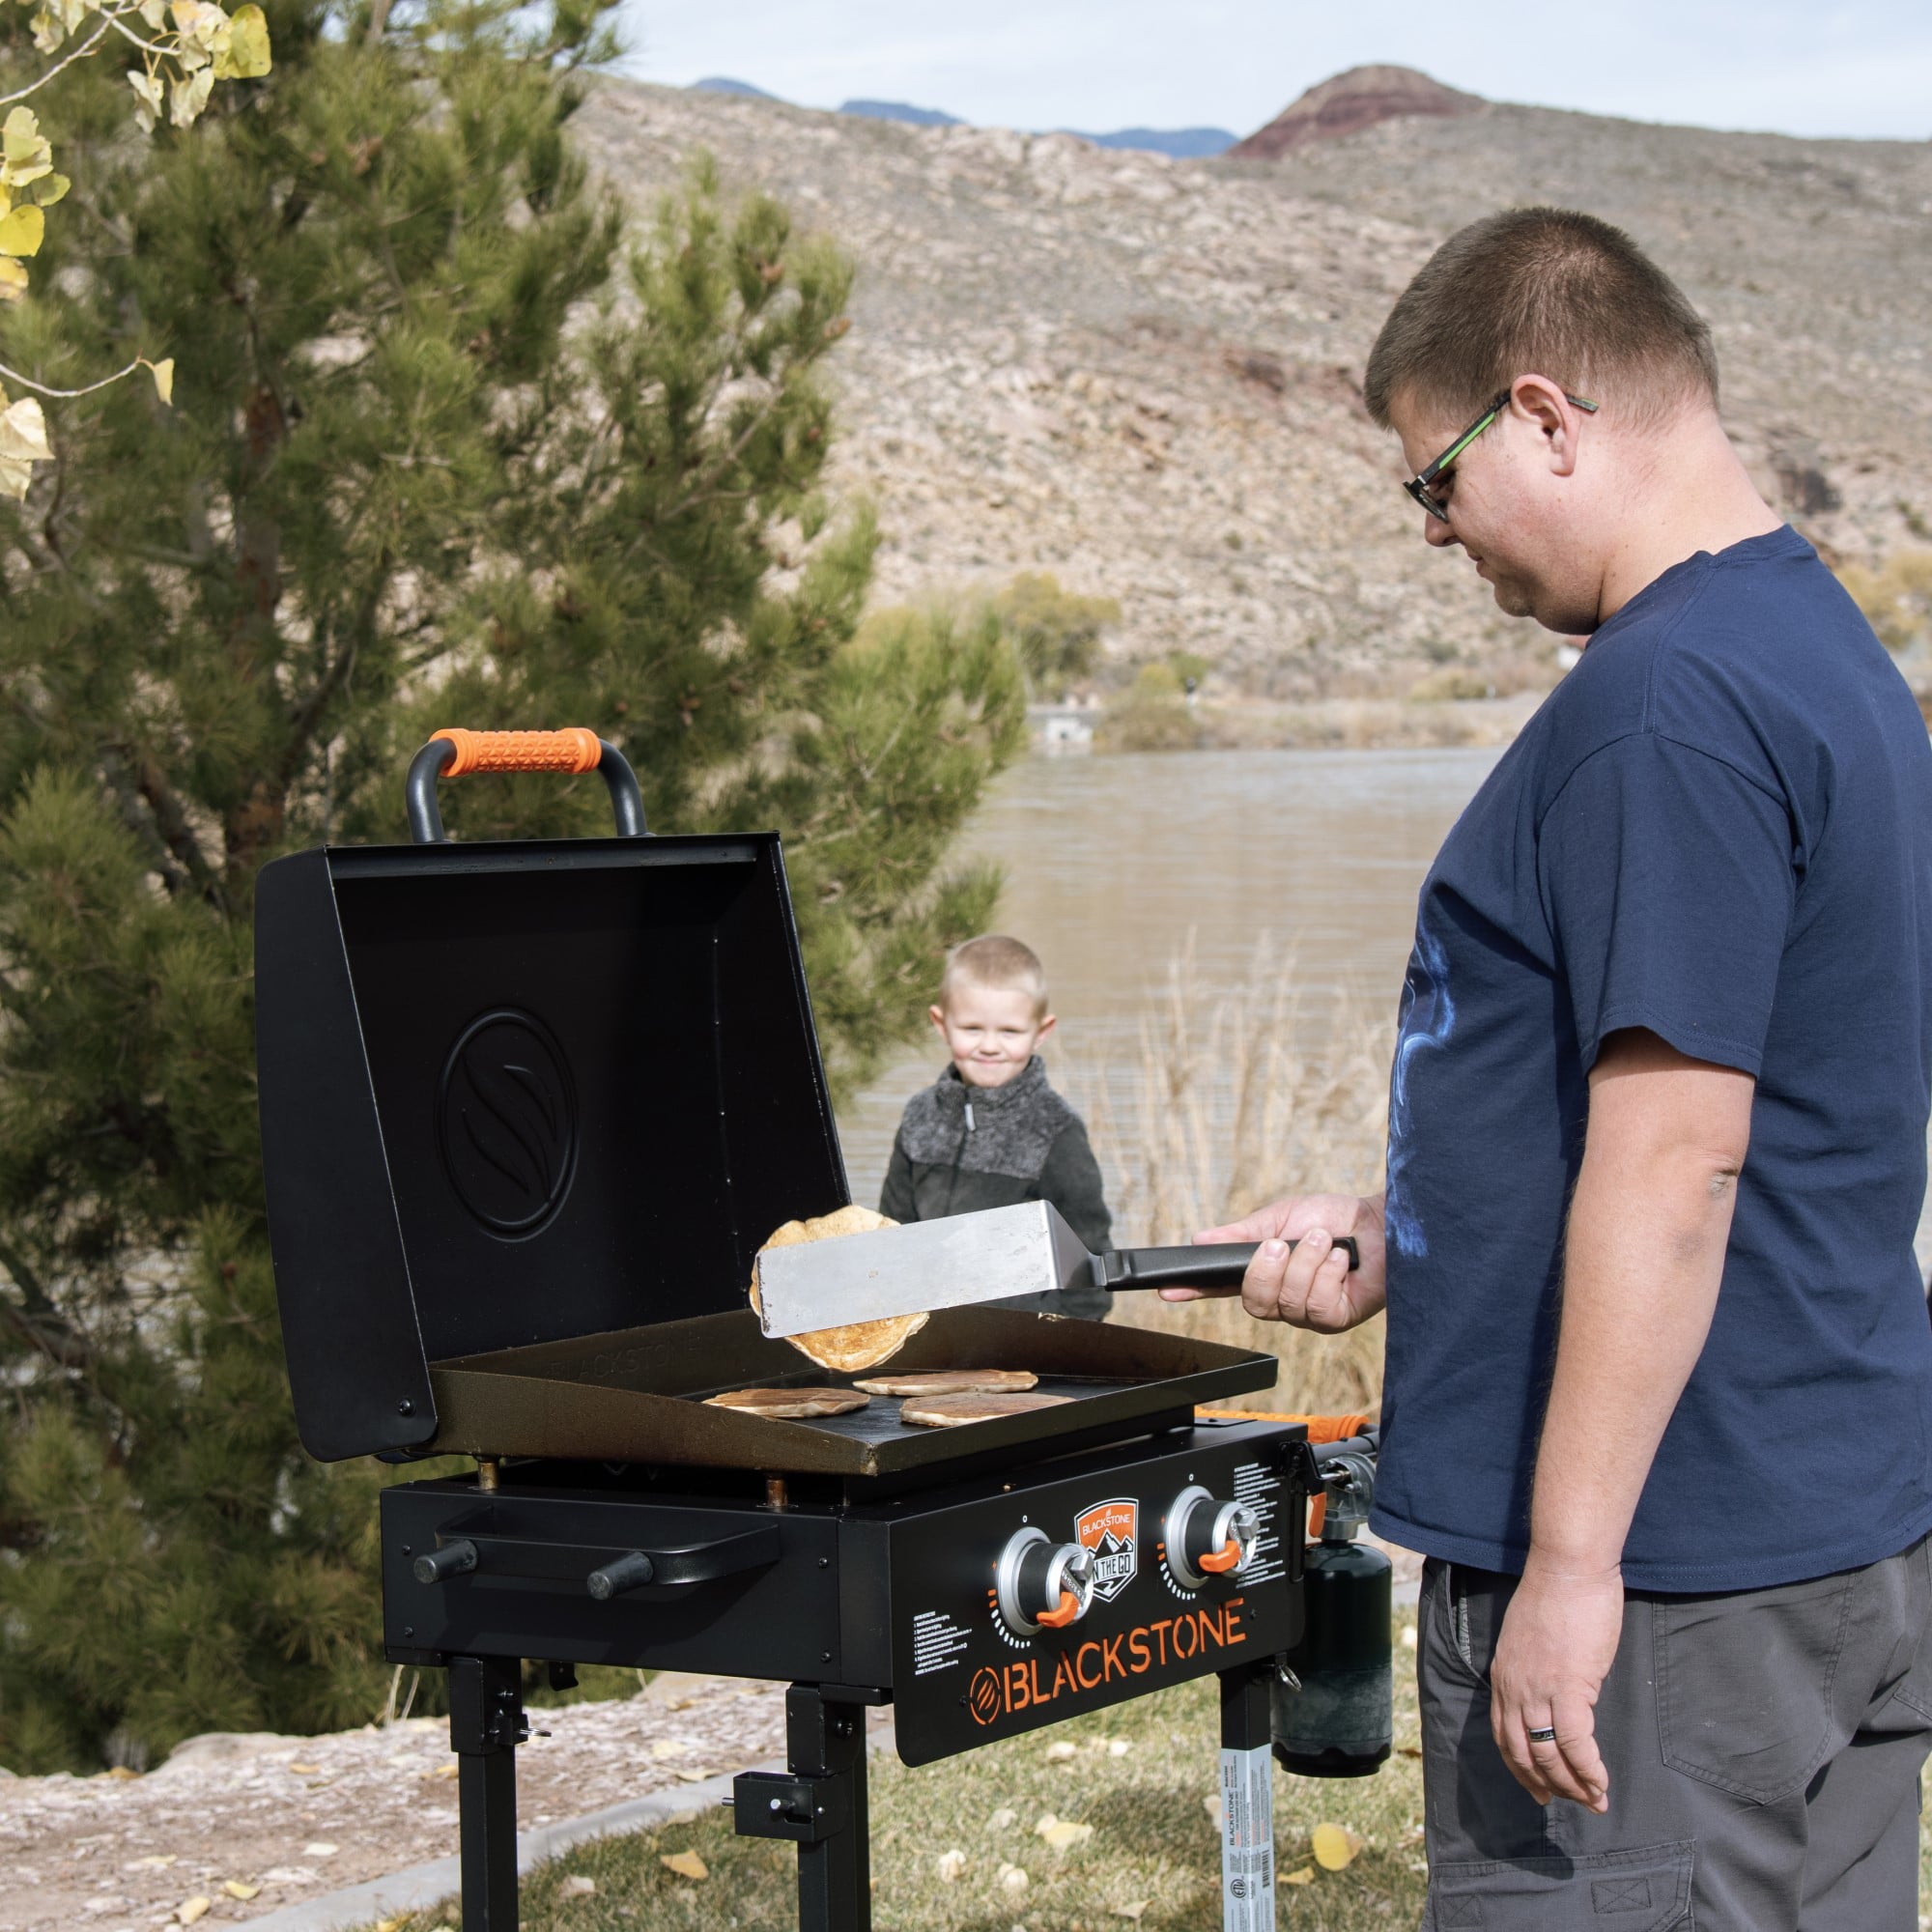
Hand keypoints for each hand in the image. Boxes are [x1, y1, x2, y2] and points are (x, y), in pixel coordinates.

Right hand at [1161, 1193, 1385, 1332]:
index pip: (1220, 1287)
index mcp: (1264, 1273)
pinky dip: (1326, 1272)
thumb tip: (1200, 1238)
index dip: (1193, 1290)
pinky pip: (1316, 1305)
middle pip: (1252, 1301)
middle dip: (1266, 1268)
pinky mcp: (1335, 1319)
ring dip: (1304, 1261)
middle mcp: (1281, 1298)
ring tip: (1322, 1239)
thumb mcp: (1280, 1218)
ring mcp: (1307, 1313)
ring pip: (1286, 1301)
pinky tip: (1338, 1257)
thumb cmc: (1334, 1219)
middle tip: (1282, 1242)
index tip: (1168, 1289)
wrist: (1381, 1224)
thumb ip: (1241, 1234)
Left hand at [1489, 1555, 1621, 1811]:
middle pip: (1523, 1752)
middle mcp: (1514, 1687)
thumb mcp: (1532, 1638)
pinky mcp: (1568, 1687)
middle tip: (1573, 1803)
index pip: (1504, 1735)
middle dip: (1548, 1785)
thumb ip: (1535, 1669)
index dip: (1521, 1768)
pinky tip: (1601, 1783)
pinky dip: (1588, 1769)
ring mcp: (1538, 1689)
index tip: (1537, 1789)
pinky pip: (1574, 1743)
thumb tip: (1556, 1692)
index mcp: (1503, 1675)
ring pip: (1548, 1755)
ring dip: (1573, 1785)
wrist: (1568, 1569)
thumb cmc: (1558, 1596)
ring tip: (1595, 1801)